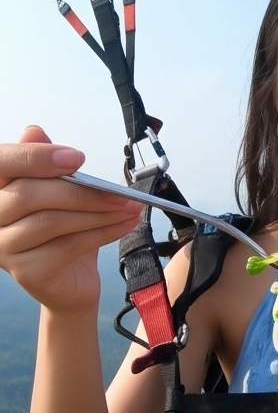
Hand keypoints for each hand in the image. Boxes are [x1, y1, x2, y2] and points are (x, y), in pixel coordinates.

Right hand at [0, 125, 140, 312]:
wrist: (71, 280)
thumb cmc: (63, 230)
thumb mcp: (60, 191)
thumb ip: (46, 162)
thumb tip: (34, 131)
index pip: (1, 163)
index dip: (35, 157)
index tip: (78, 158)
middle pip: (29, 195)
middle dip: (81, 190)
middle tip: (120, 191)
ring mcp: (4, 248)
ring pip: (51, 221)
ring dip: (98, 212)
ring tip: (130, 207)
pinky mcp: (26, 272)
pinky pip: (67, 246)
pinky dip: (102, 233)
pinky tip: (125, 224)